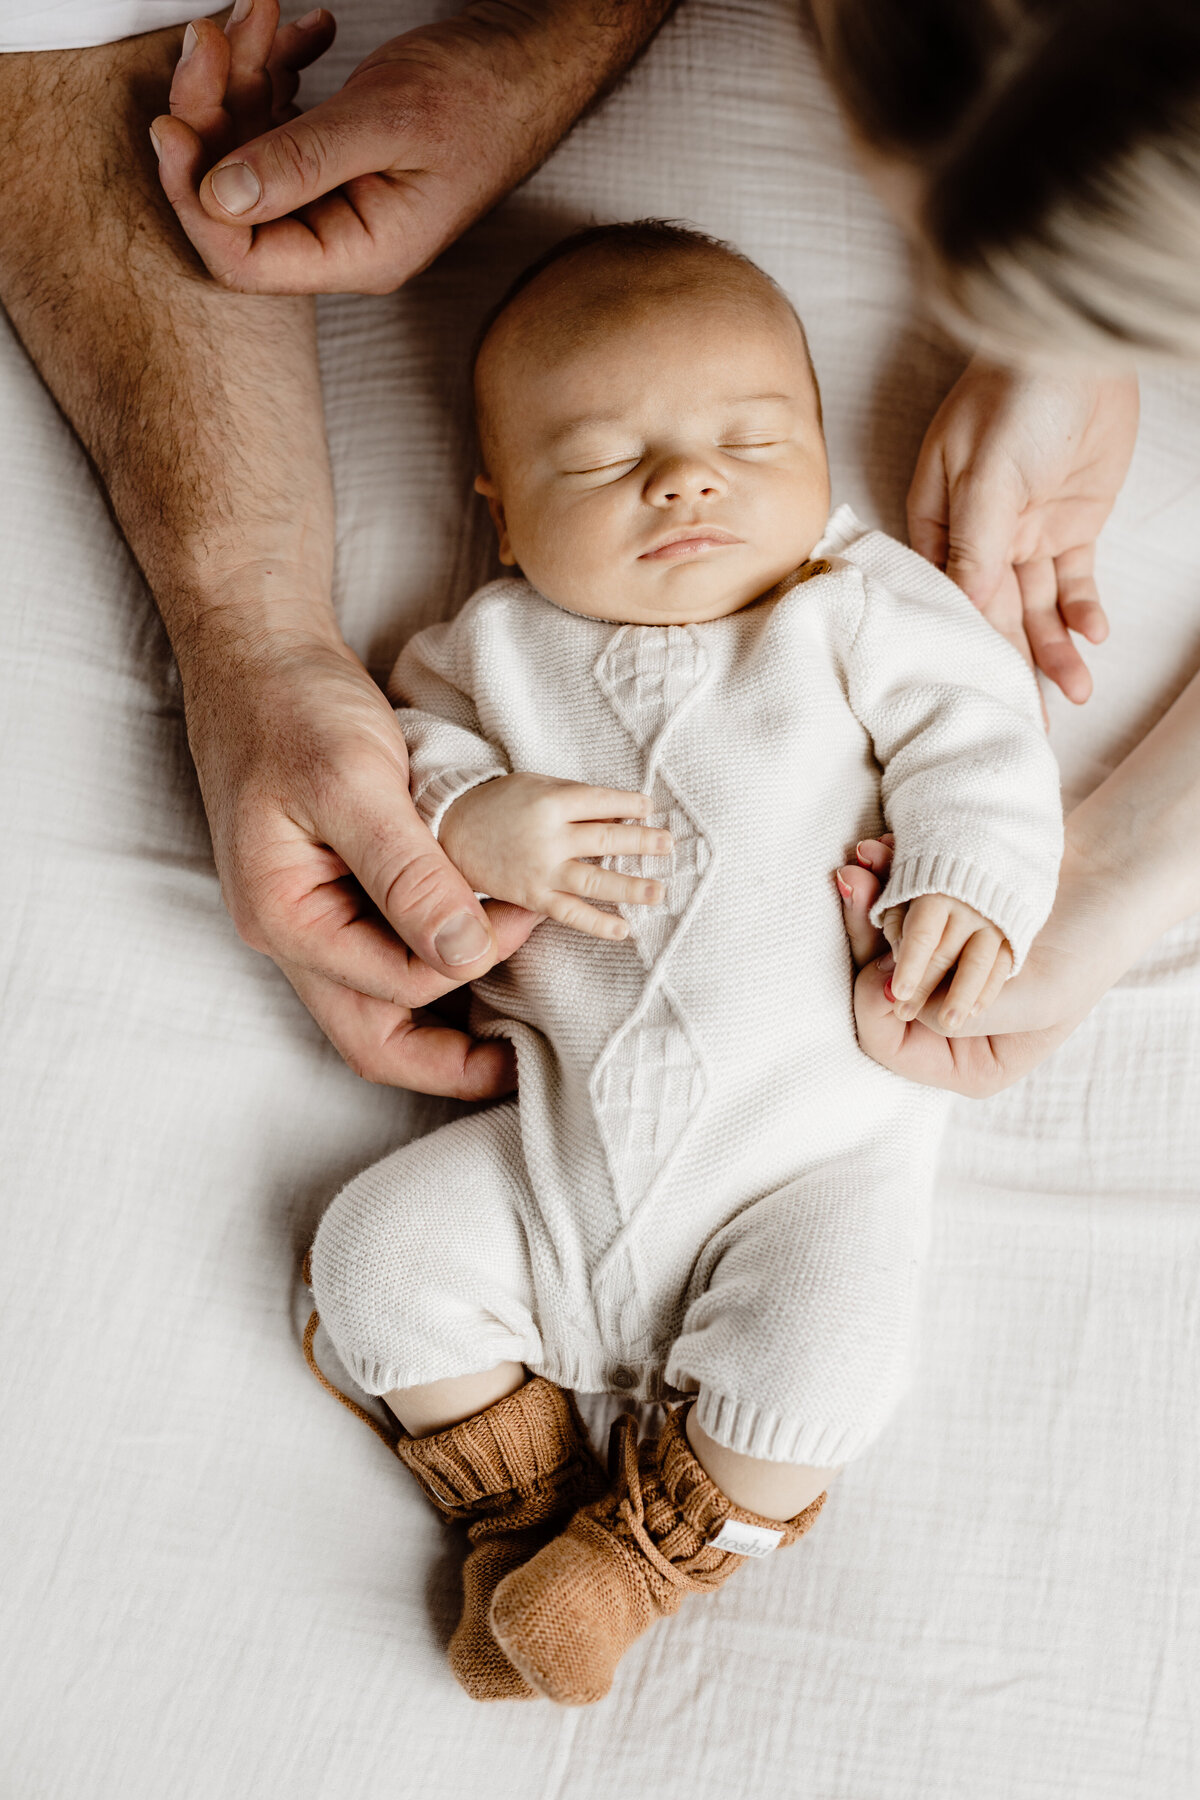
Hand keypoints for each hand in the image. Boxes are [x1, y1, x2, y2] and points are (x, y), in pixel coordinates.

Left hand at [151, 0, 660, 293]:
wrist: (531, 57)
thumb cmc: (484, 92)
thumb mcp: (389, 120)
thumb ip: (301, 161)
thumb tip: (218, 198)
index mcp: (360, 253)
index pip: (245, 260)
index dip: (194, 198)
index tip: (170, 122)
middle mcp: (342, 237)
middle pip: (234, 200)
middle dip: (210, 115)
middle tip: (210, 38)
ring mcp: (337, 198)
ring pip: (248, 149)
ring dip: (238, 76)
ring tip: (257, 12)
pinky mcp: (336, 158)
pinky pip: (276, 121)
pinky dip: (273, 70)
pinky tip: (298, 30)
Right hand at [179, 616, 537, 1096]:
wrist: (260, 656)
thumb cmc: (293, 707)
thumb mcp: (353, 781)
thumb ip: (408, 872)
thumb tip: (466, 950)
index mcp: (284, 918)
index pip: (394, 986)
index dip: (472, 959)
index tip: (527, 909)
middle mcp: (294, 933)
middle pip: (373, 1038)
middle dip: (450, 1063)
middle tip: (522, 1064)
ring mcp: (313, 917)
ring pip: (383, 1003)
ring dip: (448, 1013)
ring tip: (516, 1014)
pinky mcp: (337, 893)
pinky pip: (389, 954)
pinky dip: (437, 959)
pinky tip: (483, 945)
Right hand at [440, 774, 671, 939]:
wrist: (450, 829)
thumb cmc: (500, 804)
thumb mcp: (536, 786)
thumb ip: (575, 801)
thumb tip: (619, 817)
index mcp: (551, 800)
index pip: (602, 802)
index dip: (630, 805)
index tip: (650, 808)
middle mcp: (549, 836)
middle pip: (606, 839)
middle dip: (642, 842)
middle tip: (668, 845)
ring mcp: (541, 869)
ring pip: (595, 880)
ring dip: (631, 887)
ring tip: (658, 891)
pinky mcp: (532, 896)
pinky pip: (570, 913)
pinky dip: (598, 923)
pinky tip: (624, 929)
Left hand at [838, 838, 1096, 1096]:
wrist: (1109, 882)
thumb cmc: (1088, 947)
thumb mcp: (1037, 998)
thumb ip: (967, 1009)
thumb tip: (892, 997)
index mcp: (967, 1061)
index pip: (890, 1047)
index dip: (874, 1004)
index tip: (884, 962)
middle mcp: (940, 1026)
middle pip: (872, 991)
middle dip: (859, 934)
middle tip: (854, 883)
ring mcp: (934, 976)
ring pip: (876, 946)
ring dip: (866, 900)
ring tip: (864, 860)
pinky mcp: (934, 932)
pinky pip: (894, 913)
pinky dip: (887, 881)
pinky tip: (881, 852)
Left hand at [880, 892, 1010, 1030]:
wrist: (994, 875)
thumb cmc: (932, 891)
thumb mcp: (906, 896)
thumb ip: (897, 926)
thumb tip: (893, 963)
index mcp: (936, 894)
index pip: (922, 934)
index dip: (910, 965)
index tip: (898, 993)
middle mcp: (968, 907)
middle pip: (945, 952)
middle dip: (924, 985)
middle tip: (904, 1013)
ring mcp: (994, 921)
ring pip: (978, 963)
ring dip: (961, 996)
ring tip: (948, 1022)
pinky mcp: (1014, 935)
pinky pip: (1002, 966)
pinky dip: (987, 990)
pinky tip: (973, 1012)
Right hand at [907, 357, 1138, 703]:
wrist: (1078, 349)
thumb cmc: (1011, 398)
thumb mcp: (984, 477)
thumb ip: (973, 548)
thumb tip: (963, 611)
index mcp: (937, 523)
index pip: (947, 598)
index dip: (963, 645)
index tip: (976, 693)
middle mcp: (979, 536)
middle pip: (993, 613)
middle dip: (1012, 664)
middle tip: (1031, 721)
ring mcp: (1025, 532)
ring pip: (1037, 607)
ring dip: (1055, 649)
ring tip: (1076, 692)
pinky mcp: (1070, 526)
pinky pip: (1074, 581)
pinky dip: (1083, 611)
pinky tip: (1093, 638)